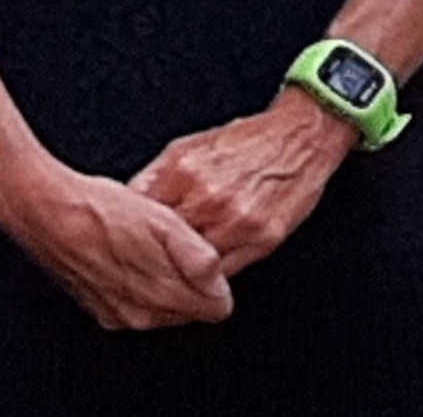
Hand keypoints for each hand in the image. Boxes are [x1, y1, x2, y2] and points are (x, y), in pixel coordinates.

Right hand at [0, 162, 233, 331]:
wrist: (41, 208)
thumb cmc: (97, 209)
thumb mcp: (161, 221)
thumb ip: (199, 258)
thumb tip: (220, 283)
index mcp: (163, 297)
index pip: (217, 308)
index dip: (216, 278)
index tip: (203, 254)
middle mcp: (141, 316)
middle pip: (191, 309)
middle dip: (190, 279)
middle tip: (172, 242)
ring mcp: (117, 314)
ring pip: (163, 306)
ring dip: (163, 278)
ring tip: (146, 242)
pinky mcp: (98, 307)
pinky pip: (135, 302)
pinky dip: (137, 281)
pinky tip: (125, 250)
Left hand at [128, 92, 357, 277]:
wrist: (299, 136)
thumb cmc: (243, 142)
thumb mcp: (187, 146)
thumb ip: (156, 176)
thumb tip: (127, 202)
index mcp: (182, 172)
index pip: (143, 220)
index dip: (131, 238)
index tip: (123, 250)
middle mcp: (208, 199)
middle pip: (165, 248)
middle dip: (153, 262)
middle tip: (141, 275)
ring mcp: (237, 222)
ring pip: (194, 269)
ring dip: (181, 278)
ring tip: (168, 286)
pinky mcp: (263, 239)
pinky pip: (226, 274)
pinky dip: (210, 281)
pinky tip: (200, 281)